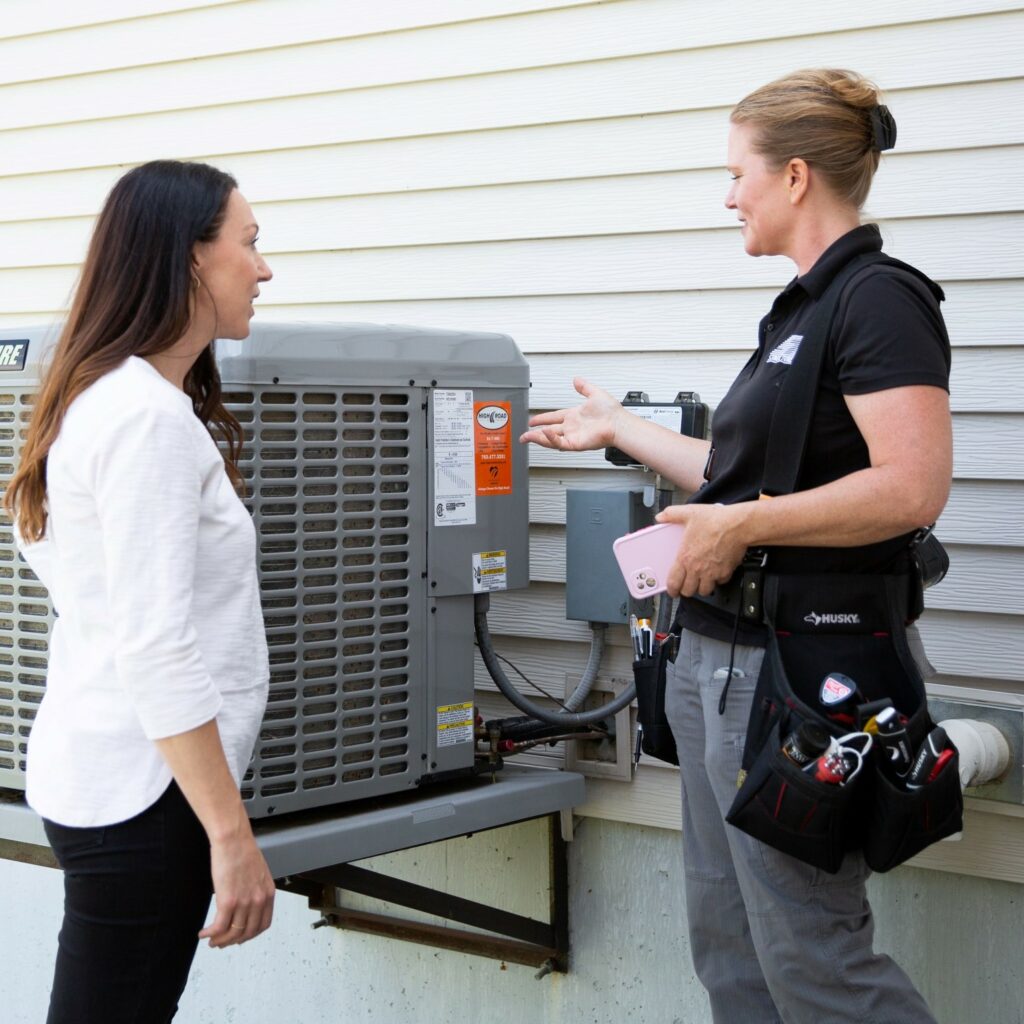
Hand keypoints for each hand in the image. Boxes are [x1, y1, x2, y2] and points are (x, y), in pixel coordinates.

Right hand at [200, 828, 275, 948]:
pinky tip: (203, 933)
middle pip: (247, 933)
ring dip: (220, 940)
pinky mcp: (228, 901)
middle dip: (233, 941)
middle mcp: (259, 900)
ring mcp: (245, 902)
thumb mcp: (257, 873)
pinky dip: (210, 934)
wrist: (233, 839)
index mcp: (268, 893)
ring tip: (210, 940)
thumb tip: (246, 902)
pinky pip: (219, 927)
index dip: (250, 935)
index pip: (263, 925)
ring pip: (232, 933)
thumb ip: (255, 889)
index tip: (240, 937)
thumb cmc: (242, 850)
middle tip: (221, 942)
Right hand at [519, 377, 624, 451]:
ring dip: (538, 438)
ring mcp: (573, 436)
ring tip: (527, 437)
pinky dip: (551, 439)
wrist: (618, 422)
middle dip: (534, 434)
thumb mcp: (595, 393)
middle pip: (548, 431)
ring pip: (550, 439)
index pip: (553, 417)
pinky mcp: (576, 444)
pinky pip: (560, 443)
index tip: (531, 421)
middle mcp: (571, 427)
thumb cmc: (611, 411)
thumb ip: (584, 387)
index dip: (541, 419)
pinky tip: (544, 432)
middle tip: (523, 436)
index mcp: (573, 416)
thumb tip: (576, 379)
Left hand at [656, 503, 749, 597]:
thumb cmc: (716, 521)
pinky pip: (719, 583)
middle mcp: (697, 568)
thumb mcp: (689, 513)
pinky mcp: (725, 572)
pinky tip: (715, 572)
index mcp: (685, 557)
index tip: (672, 589)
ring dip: (701, 587)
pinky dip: (717, 580)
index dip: (671, 589)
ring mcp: (712, 573)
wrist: (738, 525)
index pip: (673, 582)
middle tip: (686, 584)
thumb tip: (661, 517)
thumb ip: (672, 515)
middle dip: (685, 589)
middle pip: (688, 591)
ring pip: (704, 591)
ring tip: (700, 580)